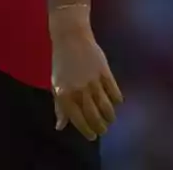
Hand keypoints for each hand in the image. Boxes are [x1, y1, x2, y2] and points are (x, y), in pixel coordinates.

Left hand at [49, 8, 122, 140]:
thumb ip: (59, 106)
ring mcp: (93, 82)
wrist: (70, 36)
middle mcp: (79, 90)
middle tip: (102, 130)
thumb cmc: (61, 61)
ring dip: (109, 117)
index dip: (86, 130)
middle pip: (94, 116)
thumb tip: (60, 126)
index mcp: (64, 93)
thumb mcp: (55, 83)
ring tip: (109, 120)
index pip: (77, 119)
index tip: (92, 137)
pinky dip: (116, 100)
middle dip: (99, 127)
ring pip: (106, 107)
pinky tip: (115, 102)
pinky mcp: (105, 73)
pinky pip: (114, 92)